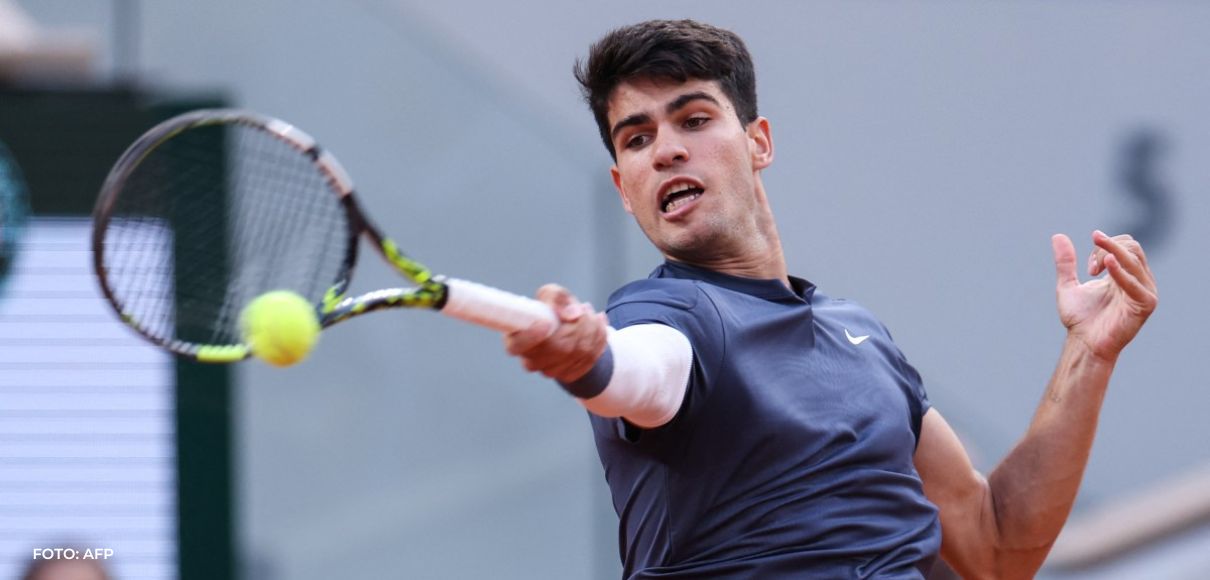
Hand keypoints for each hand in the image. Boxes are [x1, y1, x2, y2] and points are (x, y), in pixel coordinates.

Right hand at [503, 284, 608, 382]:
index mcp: (516, 340)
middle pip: (560, 348)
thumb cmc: (553, 309)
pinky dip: (599, 337)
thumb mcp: (552, 294)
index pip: (517, 346)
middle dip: (579, 325)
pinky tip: (598, 324)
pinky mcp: (570, 374)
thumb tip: (571, 314)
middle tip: (583, 308)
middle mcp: (532, 361)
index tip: (545, 323)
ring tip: (589, 313)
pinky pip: (592, 356)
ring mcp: (551, 371)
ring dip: (591, 328)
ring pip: (581, 351)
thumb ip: (556, 297)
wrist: (569, 327)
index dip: (531, 337)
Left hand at [1052, 231, 1157, 361]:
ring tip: (1093, 267)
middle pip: (1132, 248)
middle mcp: (1138, 280)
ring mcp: (1144, 291)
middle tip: (1089, 268)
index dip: (1103, 246)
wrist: (1084, 343)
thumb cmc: (1080, 318)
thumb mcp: (1068, 285)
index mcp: (1124, 274)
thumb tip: (1058, 235)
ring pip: (1134, 260)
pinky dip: (1120, 271)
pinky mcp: (1145, 304)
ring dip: (1111, 254)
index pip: (1125, 244)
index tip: (1087, 267)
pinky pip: (1136, 282)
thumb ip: (1065, 262)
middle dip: (1107, 249)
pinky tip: (1107, 265)